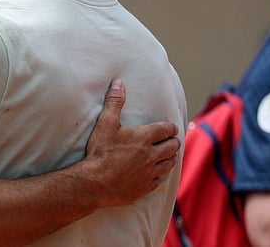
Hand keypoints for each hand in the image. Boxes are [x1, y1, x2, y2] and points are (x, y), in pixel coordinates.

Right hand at [82, 79, 180, 206]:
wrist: (95, 182)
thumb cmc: (100, 151)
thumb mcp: (105, 123)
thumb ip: (114, 102)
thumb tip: (119, 83)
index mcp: (144, 138)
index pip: (166, 129)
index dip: (171, 127)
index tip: (172, 127)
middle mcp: (151, 155)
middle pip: (172, 147)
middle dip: (174, 142)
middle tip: (172, 141)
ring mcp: (150, 172)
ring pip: (169, 164)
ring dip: (170, 158)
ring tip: (169, 156)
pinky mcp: (145, 186)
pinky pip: (158, 180)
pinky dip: (158, 175)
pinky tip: (155, 173)